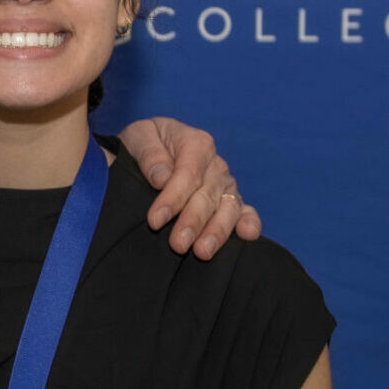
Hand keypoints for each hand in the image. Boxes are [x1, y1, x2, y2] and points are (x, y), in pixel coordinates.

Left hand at [116, 117, 260, 257]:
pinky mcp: (230, 201)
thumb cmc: (144, 142)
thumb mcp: (138, 136)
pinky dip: (249, 223)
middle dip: (192, 221)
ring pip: (228, 208)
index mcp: (196, 143)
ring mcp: (225, 185)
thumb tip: (162, 178)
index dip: (173, 198)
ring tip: (203, 252)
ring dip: (217, 231)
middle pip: (207, 196)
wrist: (150, 149)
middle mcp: (215, 165)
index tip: (155, 220)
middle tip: (178, 244)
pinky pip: (244, 212)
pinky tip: (247, 236)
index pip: (188, 174)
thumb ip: (150, 154)